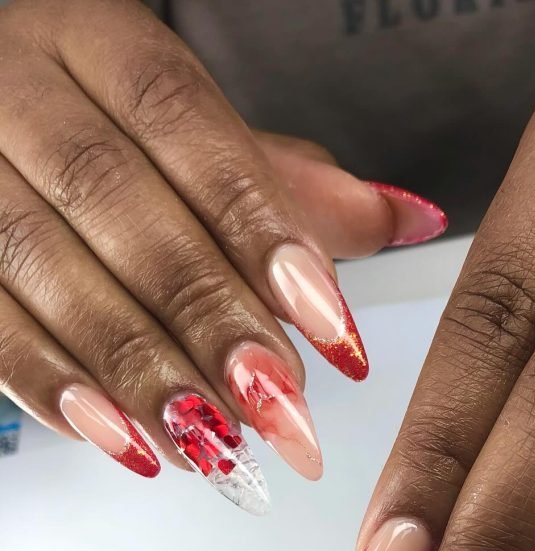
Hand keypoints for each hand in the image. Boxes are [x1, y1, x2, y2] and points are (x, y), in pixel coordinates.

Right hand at [0, 0, 445, 508]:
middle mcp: (18, 86)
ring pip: (42, 266)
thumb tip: (413, 218)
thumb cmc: (104, 130)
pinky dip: (52, 389)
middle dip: (207, 318)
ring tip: (214, 444)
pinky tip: (125, 443)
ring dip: (137, 369)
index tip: (334, 332)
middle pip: (117, 202)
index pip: (187, 127)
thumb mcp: (193, 139)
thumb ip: (291, 187)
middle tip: (280, 409)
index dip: (264, 233)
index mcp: (97, 40)